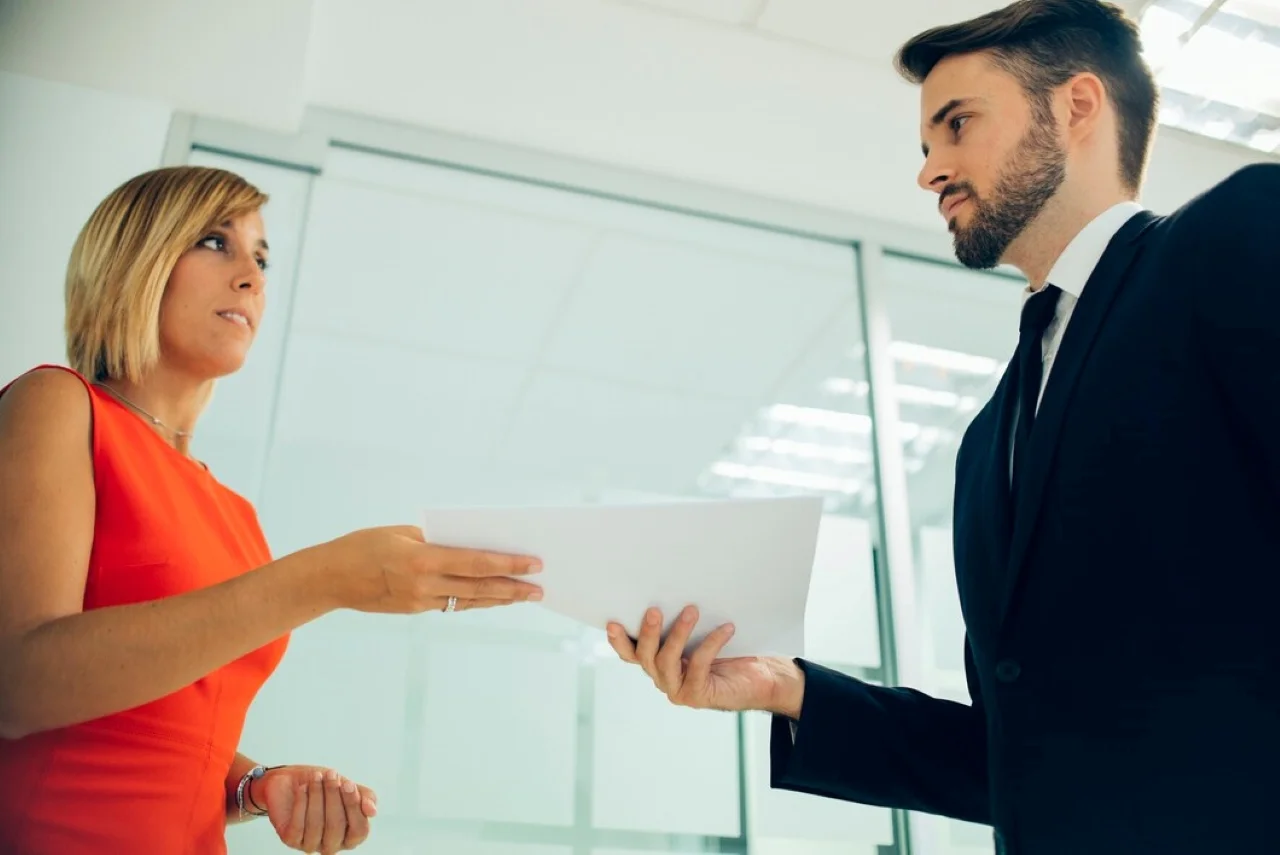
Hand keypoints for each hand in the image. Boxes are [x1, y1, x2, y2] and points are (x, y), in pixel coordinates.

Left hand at [255, 765, 376, 852]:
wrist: (291, 781)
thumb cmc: (323, 785)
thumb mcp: (347, 786)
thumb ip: (365, 797)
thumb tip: (372, 811)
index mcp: (350, 835)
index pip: (359, 830)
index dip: (354, 806)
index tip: (348, 783)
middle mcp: (332, 844)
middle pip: (336, 826)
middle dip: (333, 797)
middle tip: (330, 774)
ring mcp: (311, 844)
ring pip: (316, 825)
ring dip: (316, 796)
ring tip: (315, 777)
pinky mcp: (292, 840)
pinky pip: (298, 825)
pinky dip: (301, 803)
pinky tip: (303, 788)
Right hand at [314, 525, 542, 613]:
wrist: (329, 578)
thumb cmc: (364, 545)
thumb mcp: (401, 532)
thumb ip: (435, 540)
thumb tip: (468, 545)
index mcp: (423, 559)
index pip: (477, 563)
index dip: (509, 565)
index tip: (534, 564)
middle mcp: (424, 585)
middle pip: (479, 588)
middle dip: (513, 589)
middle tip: (540, 589)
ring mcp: (419, 602)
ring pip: (469, 600)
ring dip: (498, 599)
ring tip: (524, 596)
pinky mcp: (414, 610)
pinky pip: (451, 604)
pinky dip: (473, 599)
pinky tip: (492, 596)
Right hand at [606, 605, 803, 716]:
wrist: (763, 678)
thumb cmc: (732, 650)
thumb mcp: (703, 632)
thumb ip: (685, 621)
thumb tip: (677, 588)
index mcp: (659, 663)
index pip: (632, 653)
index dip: (619, 641)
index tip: (612, 622)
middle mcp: (664, 678)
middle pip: (645, 656)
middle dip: (648, 632)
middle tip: (655, 610)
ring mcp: (679, 689)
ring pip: (666, 661)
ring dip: (678, 634)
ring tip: (691, 610)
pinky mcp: (698, 695)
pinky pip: (698, 665)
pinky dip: (711, 643)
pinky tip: (726, 629)